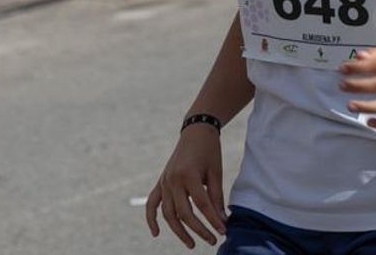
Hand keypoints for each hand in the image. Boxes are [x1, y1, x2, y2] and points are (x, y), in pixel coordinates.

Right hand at [145, 124, 226, 247]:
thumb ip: (216, 196)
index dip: (213, 220)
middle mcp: (173, 180)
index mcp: (189, 175)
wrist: (195, 131)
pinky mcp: (160, 182)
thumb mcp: (216, 171)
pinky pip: (152, 204)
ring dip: (179, 231)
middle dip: (199, 230)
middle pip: (184, 213)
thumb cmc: (209, 150)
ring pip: (168, 213)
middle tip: (212, 240)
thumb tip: (221, 220)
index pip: (202, 205)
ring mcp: (164, 182)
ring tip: (192, 244)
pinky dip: (151, 219)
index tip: (223, 231)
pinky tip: (156, 233)